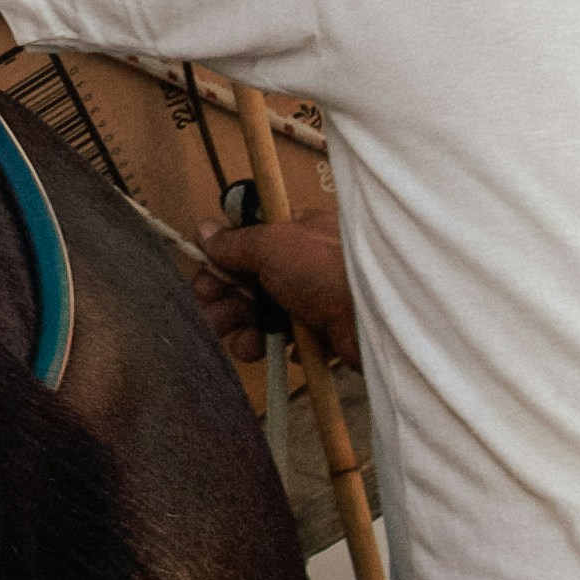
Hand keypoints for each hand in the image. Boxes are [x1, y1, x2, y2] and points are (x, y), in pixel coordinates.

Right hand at [187, 208, 357, 369]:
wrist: (377, 319)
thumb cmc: (324, 270)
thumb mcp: (273, 244)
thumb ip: (236, 241)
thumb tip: (203, 229)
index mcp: (296, 231)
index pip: (248, 241)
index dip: (221, 259)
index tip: (201, 275)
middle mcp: (304, 263)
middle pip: (250, 280)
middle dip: (225, 298)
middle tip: (209, 314)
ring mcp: (313, 299)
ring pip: (264, 313)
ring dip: (242, 327)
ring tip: (238, 340)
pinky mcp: (321, 333)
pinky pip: (286, 340)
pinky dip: (274, 345)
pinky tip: (271, 350)